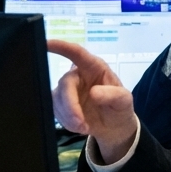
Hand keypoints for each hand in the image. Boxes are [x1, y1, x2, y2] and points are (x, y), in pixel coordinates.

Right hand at [49, 40, 137, 164]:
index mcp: (94, 67)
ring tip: (84, 126)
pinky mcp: (60, 103)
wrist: (113, 127)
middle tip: (80, 123)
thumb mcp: (124, 101)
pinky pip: (55, 111)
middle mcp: (78, 75)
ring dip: (68, 116)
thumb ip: (113, 95)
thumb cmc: (120, 107)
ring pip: (57, 99)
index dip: (61, 46)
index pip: (76, 52)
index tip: (46, 43)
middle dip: (70, 105)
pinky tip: (79, 125)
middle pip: (65, 83)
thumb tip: (94, 92)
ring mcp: (67, 89)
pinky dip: (66, 122)